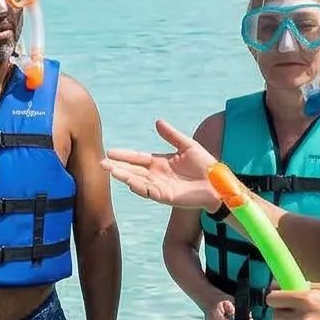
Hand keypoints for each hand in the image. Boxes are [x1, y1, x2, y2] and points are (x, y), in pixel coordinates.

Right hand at [104, 119, 220, 209]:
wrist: (218, 183)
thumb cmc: (205, 165)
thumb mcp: (188, 146)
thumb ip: (172, 135)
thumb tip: (157, 122)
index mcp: (160, 162)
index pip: (137, 158)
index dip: (124, 155)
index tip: (110, 152)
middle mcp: (156, 175)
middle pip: (133, 170)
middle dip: (117, 167)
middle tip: (101, 163)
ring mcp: (160, 187)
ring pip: (137, 181)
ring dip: (124, 177)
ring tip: (111, 171)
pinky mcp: (166, 197)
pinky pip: (150, 192)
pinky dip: (139, 188)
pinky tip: (130, 182)